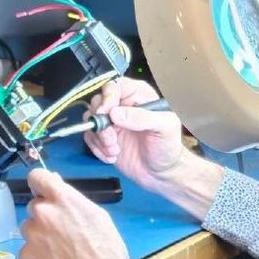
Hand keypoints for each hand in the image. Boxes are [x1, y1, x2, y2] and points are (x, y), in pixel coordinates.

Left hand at [19, 169, 130, 258]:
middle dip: (45, 216)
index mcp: (62, 198)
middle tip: (62, 232)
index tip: (43, 191)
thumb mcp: (96, 214)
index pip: (36, 177)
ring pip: (30, 230)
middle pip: (34, 206)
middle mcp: (42, 213)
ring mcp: (31, 235)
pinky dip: (38, 256)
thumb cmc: (106, 248)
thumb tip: (55, 186)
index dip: (40, 184)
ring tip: (60, 251)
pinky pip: (28, 250)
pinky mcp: (26, 256)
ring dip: (40, 236)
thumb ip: (71, 199)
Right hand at [84, 77, 185, 193]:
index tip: (107, 113)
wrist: (161, 173)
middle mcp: (123, 105)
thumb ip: (143, 117)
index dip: (108, 98)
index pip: (115, 86)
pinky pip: (90, 137)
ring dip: (99, 138)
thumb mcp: (164, 128)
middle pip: (98, 102)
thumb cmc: (168, 147)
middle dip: (101, 122)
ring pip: (91, 120)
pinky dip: (97, 148)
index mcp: (139, 95)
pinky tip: (112, 156)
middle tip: (112, 139)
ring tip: (115, 151)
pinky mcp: (104, 137)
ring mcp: (112, 121)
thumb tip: (116, 113)